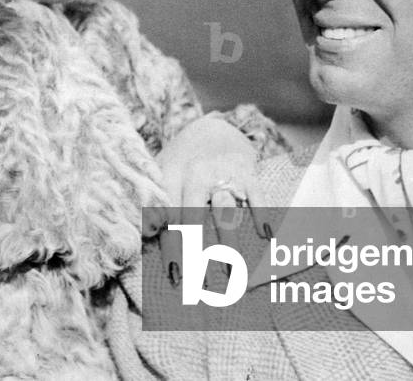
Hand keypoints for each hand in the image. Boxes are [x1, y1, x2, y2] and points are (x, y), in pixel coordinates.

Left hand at [151, 116, 268, 285]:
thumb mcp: (162, 174)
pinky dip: (261, 213)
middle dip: (194, 252)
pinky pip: (255, 193)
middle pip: (192, 217)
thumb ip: (155, 202)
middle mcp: (194, 173)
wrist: (212, 128)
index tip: (174, 276)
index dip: (170, 247)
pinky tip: (266, 236)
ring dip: (228, 242)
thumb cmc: (182, 163)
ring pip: (224, 209)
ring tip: (232, 271)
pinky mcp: (246, 170)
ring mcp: (222, 171)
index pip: (167, 216)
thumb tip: (146, 237)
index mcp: (170, 176)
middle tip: (198, 284)